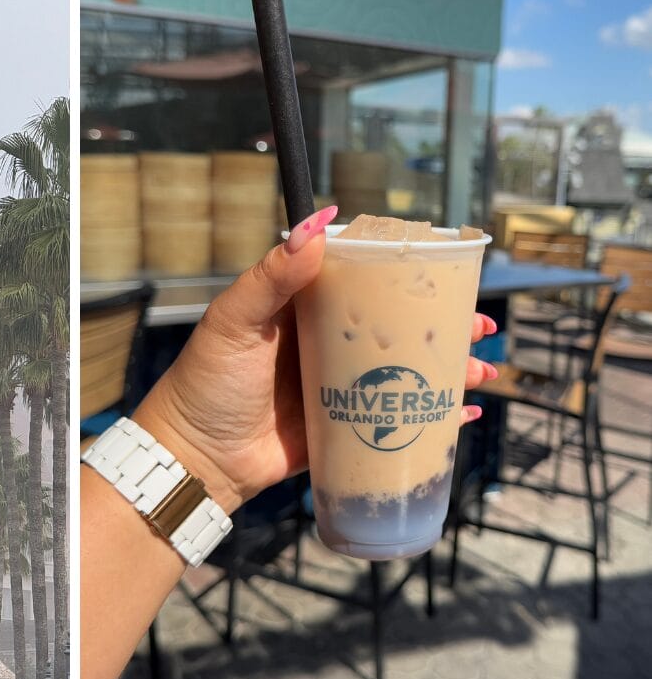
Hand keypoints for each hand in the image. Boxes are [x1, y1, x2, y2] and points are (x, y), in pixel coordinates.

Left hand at [132, 205, 498, 513]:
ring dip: (448, 371)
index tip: (449, 275)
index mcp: (304, 311)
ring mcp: (340, 389)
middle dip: (443, 328)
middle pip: (397, 328)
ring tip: (481, 371)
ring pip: (406, 373)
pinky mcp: (345, 429)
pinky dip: (434, 417)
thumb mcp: (235, 320)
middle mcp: (327, 345)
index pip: (364, 283)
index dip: (408, 279)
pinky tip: (466, 414)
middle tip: (480, 329)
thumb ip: (272, 275)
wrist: (196, 456)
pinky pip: (398, 419)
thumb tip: (316, 222)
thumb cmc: (207, 381)